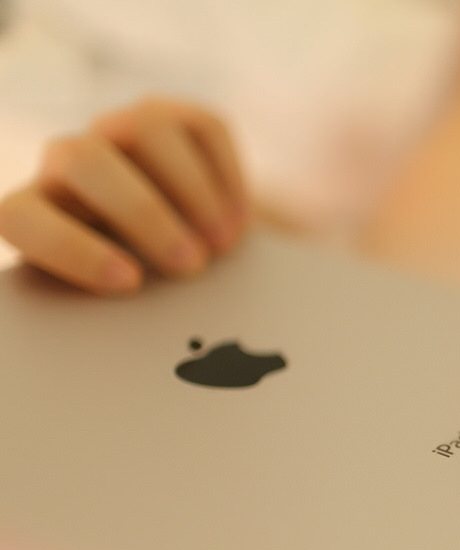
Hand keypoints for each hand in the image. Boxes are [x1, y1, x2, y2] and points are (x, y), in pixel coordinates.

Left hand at [0, 96, 247, 293]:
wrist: (183, 244)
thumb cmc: (146, 280)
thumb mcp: (121, 290)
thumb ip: (122, 297)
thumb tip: (164, 323)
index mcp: (35, 210)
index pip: (20, 217)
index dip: (69, 249)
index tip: (129, 284)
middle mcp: (68, 161)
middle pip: (84, 160)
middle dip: (144, 213)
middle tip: (190, 265)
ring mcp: (121, 129)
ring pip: (147, 130)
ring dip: (193, 191)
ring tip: (222, 243)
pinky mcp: (176, 117)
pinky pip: (203, 129)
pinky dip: (227, 177)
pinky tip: (238, 220)